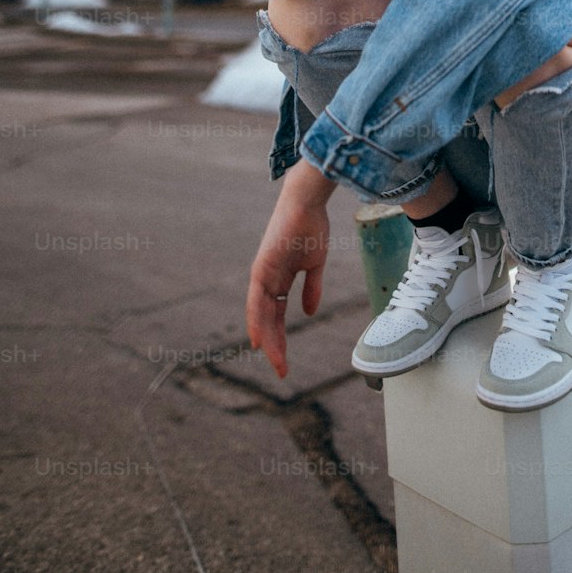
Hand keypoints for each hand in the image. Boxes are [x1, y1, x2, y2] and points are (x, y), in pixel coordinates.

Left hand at [246, 167, 332, 377]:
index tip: (285, 359)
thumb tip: (309, 313)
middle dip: (276, 345)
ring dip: (268, 339)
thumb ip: (311, 287)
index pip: (277, 314)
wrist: (307, 202)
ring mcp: (263, 274)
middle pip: (269, 319)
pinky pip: (257, 300)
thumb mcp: (315, 264)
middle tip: (283, 370)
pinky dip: (256, 320)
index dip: (280, 336)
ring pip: (261, 315)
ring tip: (276, 362)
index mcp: (280, 278)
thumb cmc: (312, 226)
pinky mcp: (262, 268)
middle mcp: (267, 279)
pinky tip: (258, 339)